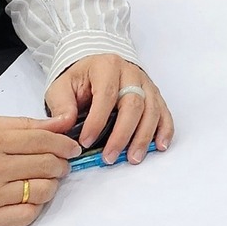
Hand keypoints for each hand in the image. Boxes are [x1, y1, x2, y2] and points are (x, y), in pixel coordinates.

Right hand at [0, 114, 78, 225]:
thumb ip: (19, 125)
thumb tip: (57, 125)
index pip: (45, 141)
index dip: (65, 145)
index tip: (71, 148)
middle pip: (48, 166)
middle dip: (61, 165)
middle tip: (60, 165)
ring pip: (41, 191)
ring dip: (51, 186)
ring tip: (44, 182)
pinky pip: (25, 216)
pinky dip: (36, 207)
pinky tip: (30, 199)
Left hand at [46, 54, 174, 168]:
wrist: (96, 69)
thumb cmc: (80, 80)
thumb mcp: (61, 87)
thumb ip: (61, 106)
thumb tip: (64, 126)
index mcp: (106, 67)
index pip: (106, 95)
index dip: (97, 121)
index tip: (85, 142)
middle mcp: (130, 73)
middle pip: (134, 104)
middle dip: (122, 134)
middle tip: (110, 157)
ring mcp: (146, 84)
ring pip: (152, 110)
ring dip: (144, 137)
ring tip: (133, 158)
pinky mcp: (155, 95)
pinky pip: (164, 112)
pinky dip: (164, 130)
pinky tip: (160, 145)